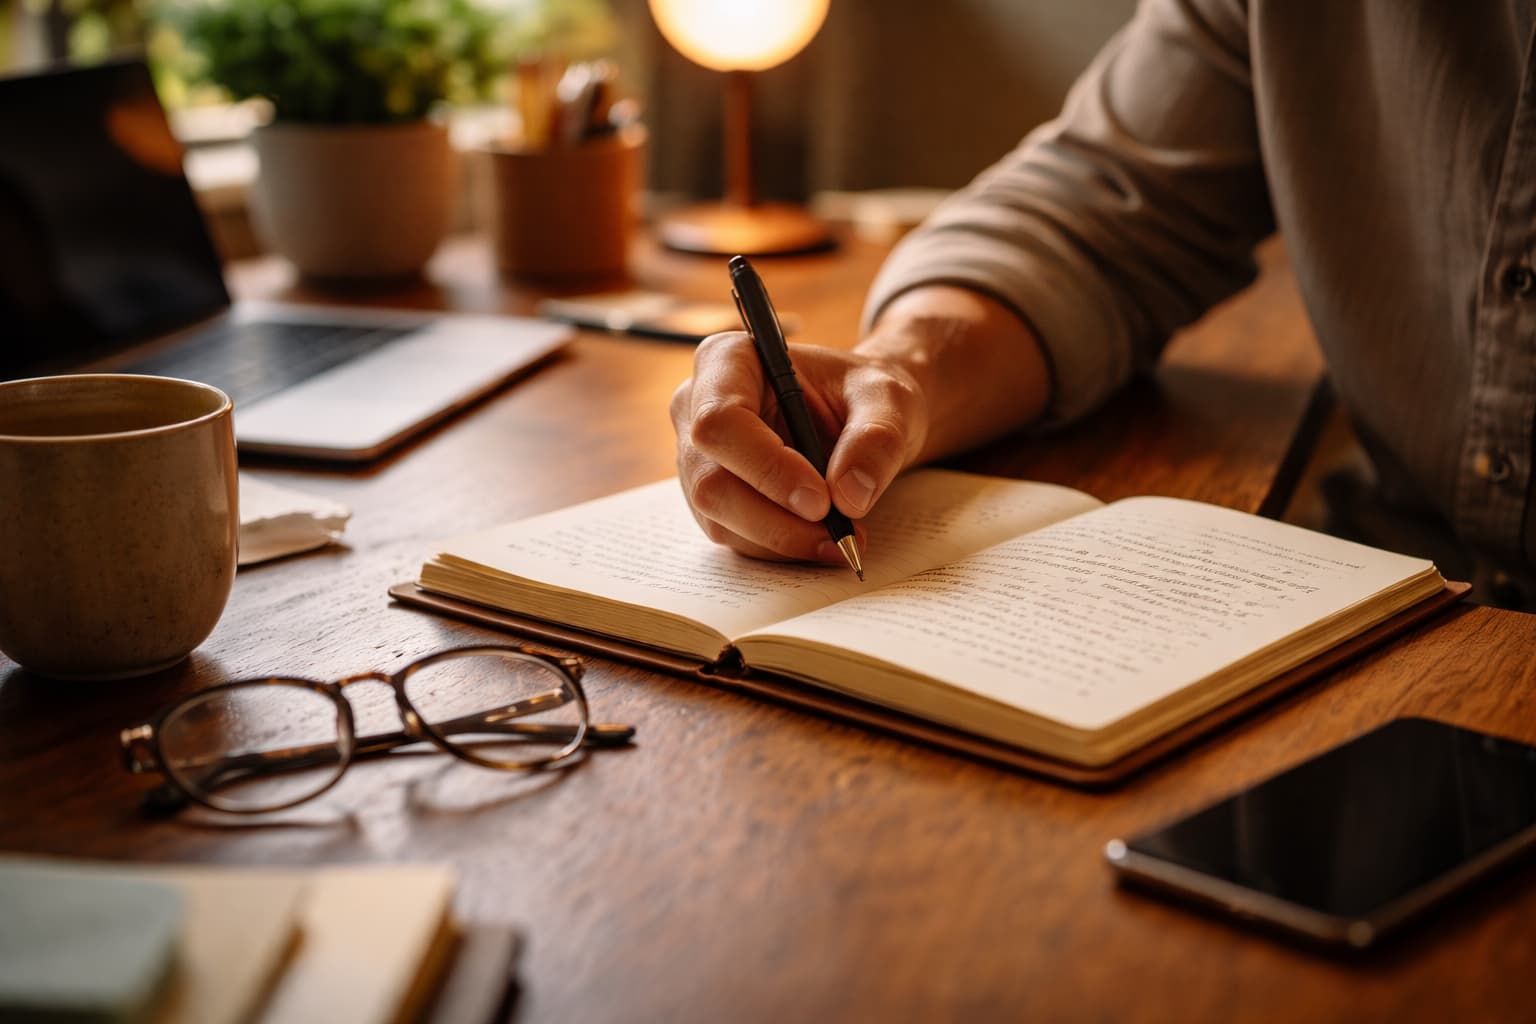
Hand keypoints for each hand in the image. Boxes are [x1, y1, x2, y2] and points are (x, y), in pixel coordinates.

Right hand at [670, 284, 1049, 562]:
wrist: (871, 412)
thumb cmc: (878, 391)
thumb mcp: (893, 399)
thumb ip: (877, 437)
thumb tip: (852, 494)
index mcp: (726, 360)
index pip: (716, 420)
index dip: (763, 466)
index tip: (823, 499)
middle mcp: (696, 406)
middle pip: (707, 478)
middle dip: (773, 516)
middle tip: (839, 537)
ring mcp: (698, 458)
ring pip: (717, 517)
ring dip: (779, 542)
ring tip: (844, 546)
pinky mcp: (717, 497)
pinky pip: (733, 538)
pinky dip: (779, 552)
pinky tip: (828, 547)